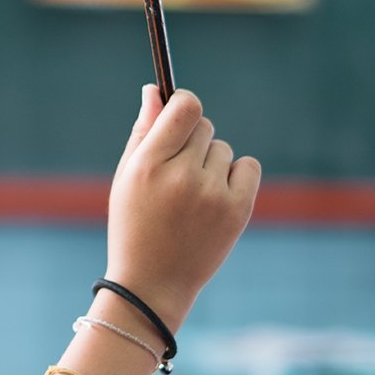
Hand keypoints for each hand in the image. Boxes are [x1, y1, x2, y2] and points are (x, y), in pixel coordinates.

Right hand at [105, 85, 259, 331]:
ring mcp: (211, 194)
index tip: (179, 115)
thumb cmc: (133, 225)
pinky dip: (235, 176)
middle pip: (204, 125)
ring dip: (211, 163)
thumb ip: (144, 131)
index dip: (183, 103)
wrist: (152, 284)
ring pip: (223, 149)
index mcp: (148, 165)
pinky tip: (216, 198)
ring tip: (192, 195)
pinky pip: (248, 166)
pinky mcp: (237, 210)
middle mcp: (181, 176)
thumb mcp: (126, 177)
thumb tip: (155, 90)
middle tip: (176, 172)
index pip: (184, 106)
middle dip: (192, 140)